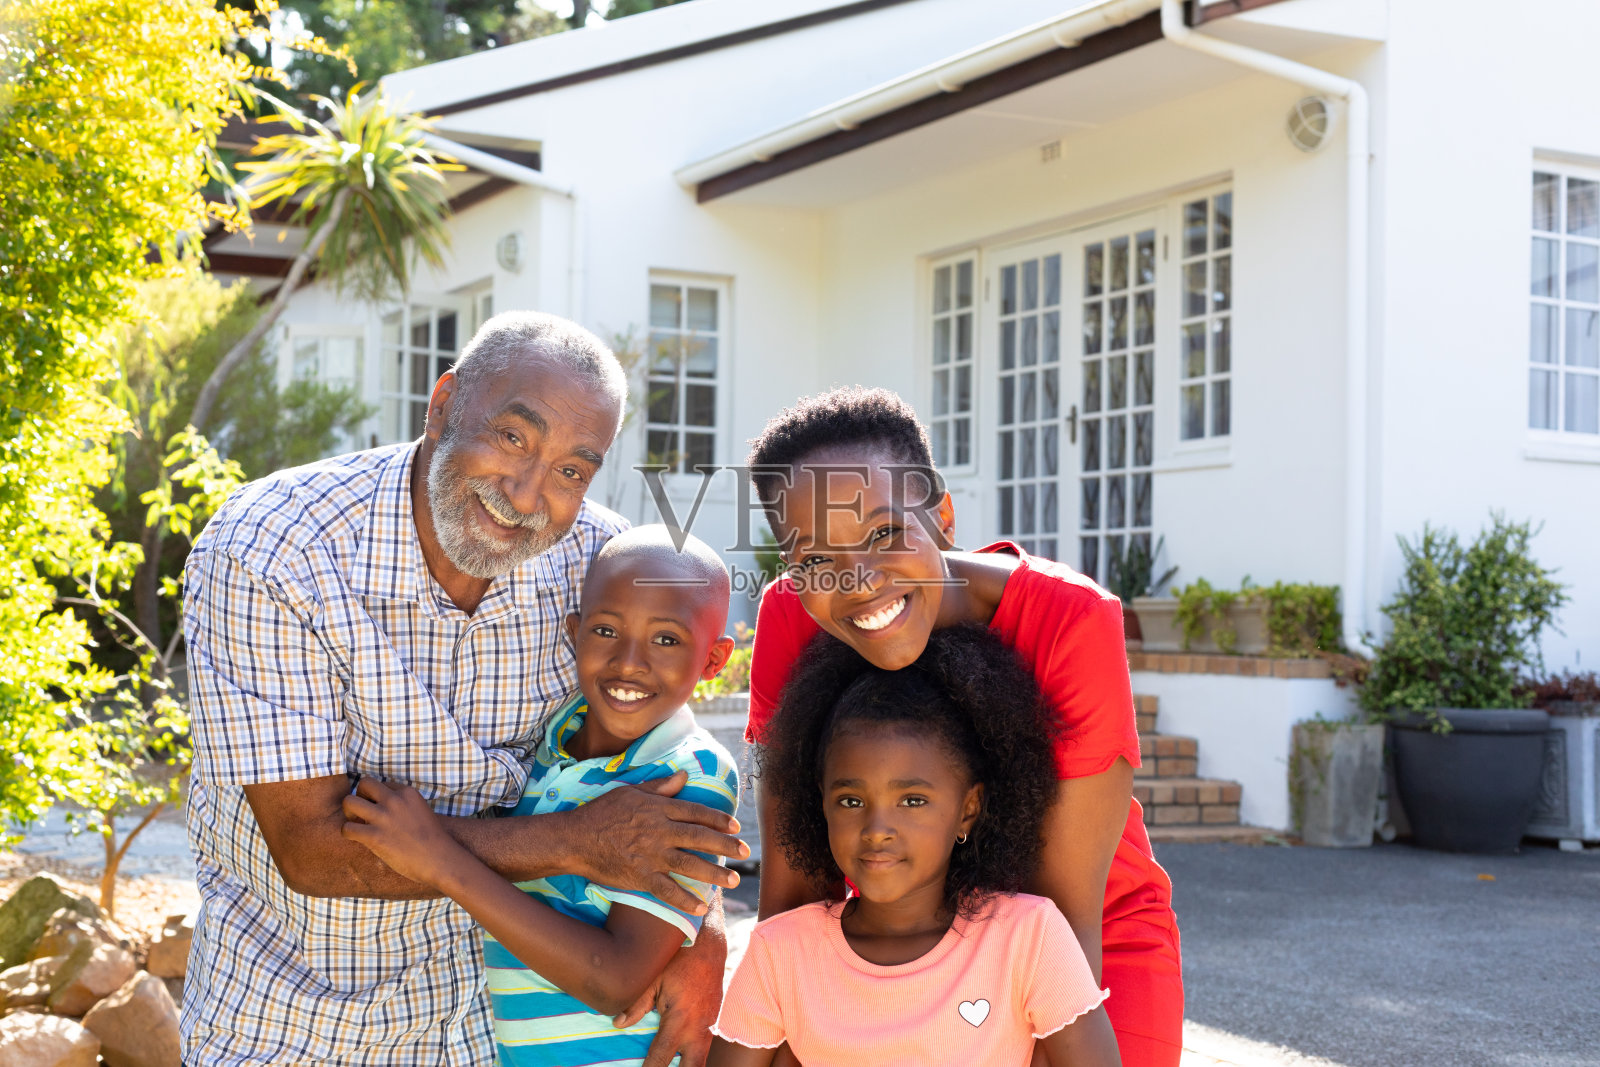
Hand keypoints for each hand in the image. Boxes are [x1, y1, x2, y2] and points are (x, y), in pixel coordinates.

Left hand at [340, 778, 465, 888]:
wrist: (440, 860)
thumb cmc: (432, 840)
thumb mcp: (421, 811)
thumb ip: (403, 805)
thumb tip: (381, 808)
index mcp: (407, 792)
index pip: (380, 784)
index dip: (376, 797)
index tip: (380, 811)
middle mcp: (394, 800)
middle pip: (363, 783)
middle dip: (359, 796)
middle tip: (362, 812)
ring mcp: (384, 818)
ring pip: (349, 802)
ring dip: (349, 813)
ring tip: (357, 823)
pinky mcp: (375, 836)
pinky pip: (346, 828)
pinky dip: (347, 833)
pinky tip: (357, 838)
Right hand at [566, 771, 749, 914]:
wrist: (575, 839)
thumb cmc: (602, 812)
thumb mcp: (631, 791)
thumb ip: (660, 787)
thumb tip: (683, 776)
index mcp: (658, 809)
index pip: (696, 812)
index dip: (719, 819)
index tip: (735, 826)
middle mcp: (659, 831)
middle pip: (700, 838)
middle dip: (726, 846)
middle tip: (744, 852)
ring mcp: (651, 855)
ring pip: (690, 864)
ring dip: (713, 874)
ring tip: (732, 880)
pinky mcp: (640, 877)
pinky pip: (668, 890)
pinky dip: (685, 900)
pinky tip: (701, 907)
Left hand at [615, 904, 726, 1066]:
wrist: (708, 945)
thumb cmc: (676, 959)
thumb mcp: (652, 978)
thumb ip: (636, 1004)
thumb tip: (618, 1024)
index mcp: (679, 1019)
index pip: (661, 1056)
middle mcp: (698, 1027)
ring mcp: (710, 1025)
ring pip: (702, 1059)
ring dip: (688, 1066)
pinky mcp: (715, 1020)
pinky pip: (706, 1045)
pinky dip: (695, 1054)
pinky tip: (684, 1055)